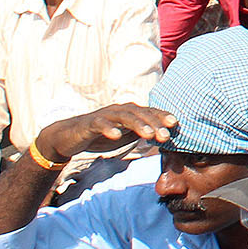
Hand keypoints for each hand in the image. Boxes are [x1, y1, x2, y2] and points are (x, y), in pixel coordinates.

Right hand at [45, 103, 175, 162]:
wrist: (71, 136)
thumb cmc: (102, 134)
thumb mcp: (126, 135)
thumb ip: (142, 134)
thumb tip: (165, 138)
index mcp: (130, 113)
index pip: (149, 112)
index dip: (162, 116)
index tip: (175, 124)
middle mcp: (119, 110)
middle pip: (140, 113)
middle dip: (154, 123)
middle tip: (166, 135)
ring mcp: (105, 115)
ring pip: (124, 116)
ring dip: (138, 124)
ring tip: (148, 135)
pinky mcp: (90, 123)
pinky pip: (100, 124)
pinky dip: (109, 128)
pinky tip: (116, 136)